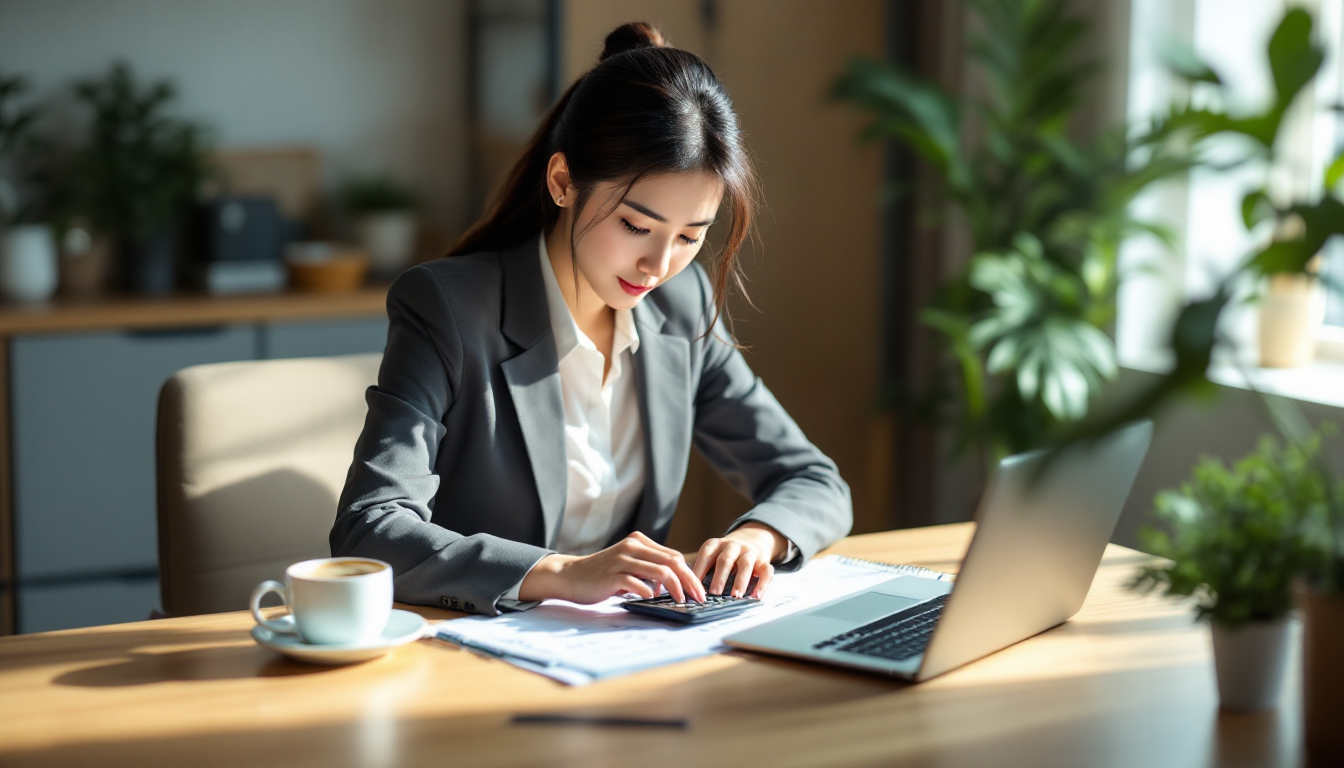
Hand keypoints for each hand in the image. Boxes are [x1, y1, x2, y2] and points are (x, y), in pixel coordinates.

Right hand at [518, 531, 706, 604]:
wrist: (571, 576)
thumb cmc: (602, 574)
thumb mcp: (629, 564)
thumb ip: (649, 567)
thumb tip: (678, 581)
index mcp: (639, 541)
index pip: (674, 555)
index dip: (690, 573)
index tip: (699, 590)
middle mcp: (632, 546)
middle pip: (672, 561)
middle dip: (689, 581)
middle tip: (698, 597)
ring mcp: (622, 559)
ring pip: (660, 570)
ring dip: (675, 587)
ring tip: (680, 600)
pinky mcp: (612, 574)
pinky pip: (638, 582)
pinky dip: (649, 591)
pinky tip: (652, 598)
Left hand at [694, 522, 785, 598]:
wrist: (753, 538)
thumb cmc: (726, 553)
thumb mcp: (713, 555)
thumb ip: (703, 569)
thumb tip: (690, 590)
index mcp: (716, 544)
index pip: (706, 554)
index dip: (699, 569)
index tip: (693, 586)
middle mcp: (733, 546)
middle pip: (725, 560)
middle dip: (720, 577)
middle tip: (714, 592)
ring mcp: (749, 552)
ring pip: (746, 564)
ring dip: (740, 581)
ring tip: (735, 596)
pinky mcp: (764, 561)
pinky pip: (767, 571)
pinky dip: (763, 584)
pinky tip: (757, 596)